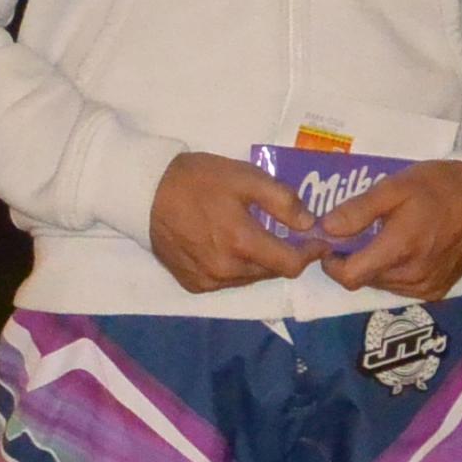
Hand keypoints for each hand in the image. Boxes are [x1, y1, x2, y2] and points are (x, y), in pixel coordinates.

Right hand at [147, 152, 322, 291]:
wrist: (144, 191)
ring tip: (251, 236)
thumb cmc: (197, 180)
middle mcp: (226, 270)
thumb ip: (282, 200)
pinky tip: (225, 246)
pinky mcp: (192, 284)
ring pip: (250, 278)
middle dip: (283, 254)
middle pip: (272, 272)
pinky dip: (235, 267)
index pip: (291, 264)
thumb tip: (308, 224)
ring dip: (259, 262)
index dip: (309, 253)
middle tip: (283, 232)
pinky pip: (227, 281)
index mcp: (241, 242)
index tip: (317, 240)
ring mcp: (207, 281)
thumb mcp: (245, 176)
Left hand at [318, 158, 461, 300]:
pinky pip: (403, 288)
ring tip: (384, 237)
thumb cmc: (438, 186)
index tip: (331, 244)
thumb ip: (358, 210)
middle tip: (360, 233)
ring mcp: (428, 287)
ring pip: (383, 285)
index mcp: (400, 249)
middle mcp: (413, 277)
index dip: (332, 263)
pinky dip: (396, 272)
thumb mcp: (394, 187)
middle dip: (354, 259)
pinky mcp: (439, 291)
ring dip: (375, 266)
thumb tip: (326, 229)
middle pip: (364, 280)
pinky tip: (405, 249)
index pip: (349, 277)